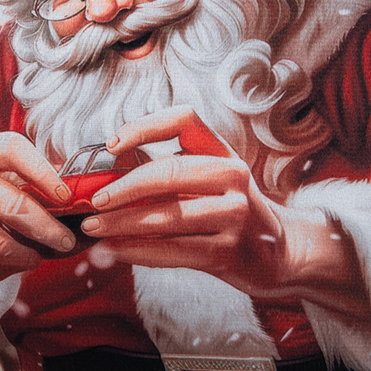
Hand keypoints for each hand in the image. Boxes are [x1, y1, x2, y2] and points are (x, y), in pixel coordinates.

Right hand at [0, 133, 74, 301]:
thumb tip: (84, 194)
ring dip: (28, 256)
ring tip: (39, 257)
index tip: (67, 195)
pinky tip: (15, 263)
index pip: (11, 149)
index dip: (42, 171)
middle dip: (47, 227)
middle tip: (67, 241)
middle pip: (10, 204)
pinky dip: (8, 269)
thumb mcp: (5, 178)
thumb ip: (37, 181)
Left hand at [81, 108, 370, 320]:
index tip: (113, 145)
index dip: (145, 126)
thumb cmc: (226, 212)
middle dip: (123, 187)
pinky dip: (137, 251)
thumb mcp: (205, 182)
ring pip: (167, 215)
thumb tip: (101, 174)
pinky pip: (173, 250)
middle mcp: (233, 176)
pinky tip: (114, 250)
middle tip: (94, 200)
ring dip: (122, 223)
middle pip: (169, 171)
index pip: (185, 119)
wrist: (276, 252)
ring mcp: (235, 214)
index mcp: (222, 151)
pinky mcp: (229, 251)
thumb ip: (163, 173)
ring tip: (93, 228)